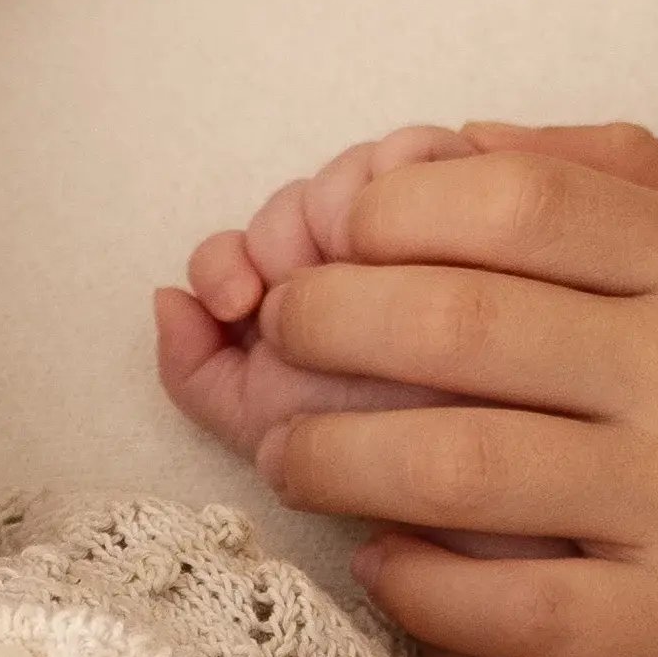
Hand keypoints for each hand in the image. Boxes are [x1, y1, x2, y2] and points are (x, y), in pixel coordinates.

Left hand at [155, 133, 472, 480]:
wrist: (489, 505)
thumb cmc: (384, 475)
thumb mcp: (268, 430)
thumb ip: (198, 374)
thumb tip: (165, 297)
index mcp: (317, 296)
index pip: (252, 240)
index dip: (228, 262)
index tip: (236, 305)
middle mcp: (371, 261)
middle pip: (302, 197)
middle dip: (281, 238)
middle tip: (294, 300)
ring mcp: (433, 231)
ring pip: (356, 170)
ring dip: (334, 210)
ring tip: (351, 278)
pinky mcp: (492, 205)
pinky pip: (423, 151)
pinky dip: (399, 176)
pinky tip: (397, 241)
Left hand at [159, 122, 657, 656]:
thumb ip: (622, 187)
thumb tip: (452, 145)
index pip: (499, 200)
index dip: (373, 212)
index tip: (315, 233)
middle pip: (450, 322)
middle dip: (320, 325)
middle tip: (269, 337)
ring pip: (454, 469)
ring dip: (331, 460)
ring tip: (286, 457)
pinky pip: (510, 609)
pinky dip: (416, 588)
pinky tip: (376, 568)